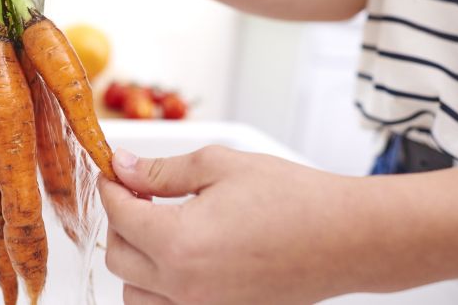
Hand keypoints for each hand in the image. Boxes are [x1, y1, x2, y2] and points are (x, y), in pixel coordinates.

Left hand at [98, 146, 370, 304]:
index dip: (111, 187)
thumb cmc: (293, 198)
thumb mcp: (219, 166)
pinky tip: (176, 260)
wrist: (346, 237)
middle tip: (139, 194)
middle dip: (120, 221)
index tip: (114, 173)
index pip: (119, 216)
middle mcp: (185, 287)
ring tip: (158, 229)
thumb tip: (122, 168)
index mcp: (179, 243)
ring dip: (134, 260)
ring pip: (134, 295)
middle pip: (118, 257)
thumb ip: (160, 171)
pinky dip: (157, 290)